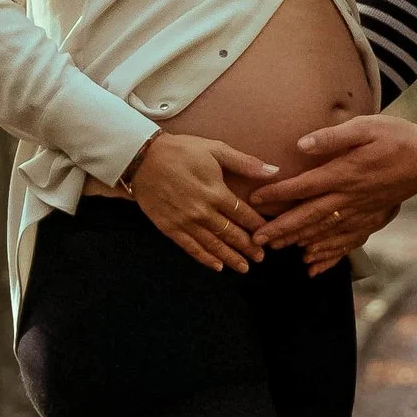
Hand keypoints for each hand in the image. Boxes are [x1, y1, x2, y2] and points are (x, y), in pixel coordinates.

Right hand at [125, 131, 276, 270]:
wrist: (142, 158)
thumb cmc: (181, 150)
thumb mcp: (215, 149)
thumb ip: (245, 163)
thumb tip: (274, 170)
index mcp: (216, 192)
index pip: (243, 214)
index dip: (257, 226)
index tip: (267, 234)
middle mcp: (203, 211)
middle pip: (231, 234)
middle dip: (248, 247)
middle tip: (260, 257)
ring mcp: (185, 222)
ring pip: (213, 245)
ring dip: (230, 257)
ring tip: (244, 267)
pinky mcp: (170, 227)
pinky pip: (190, 247)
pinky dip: (205, 258)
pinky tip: (217, 267)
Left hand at [255, 115, 416, 254]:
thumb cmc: (395, 137)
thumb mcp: (365, 127)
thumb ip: (333, 137)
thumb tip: (302, 145)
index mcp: (343, 174)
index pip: (303, 187)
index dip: (277, 195)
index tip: (255, 201)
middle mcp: (349, 198)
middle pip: (308, 217)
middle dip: (281, 229)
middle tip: (257, 240)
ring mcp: (361, 212)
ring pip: (325, 233)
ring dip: (299, 242)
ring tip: (278, 250)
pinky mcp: (372, 220)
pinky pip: (347, 242)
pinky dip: (330, 255)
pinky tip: (315, 264)